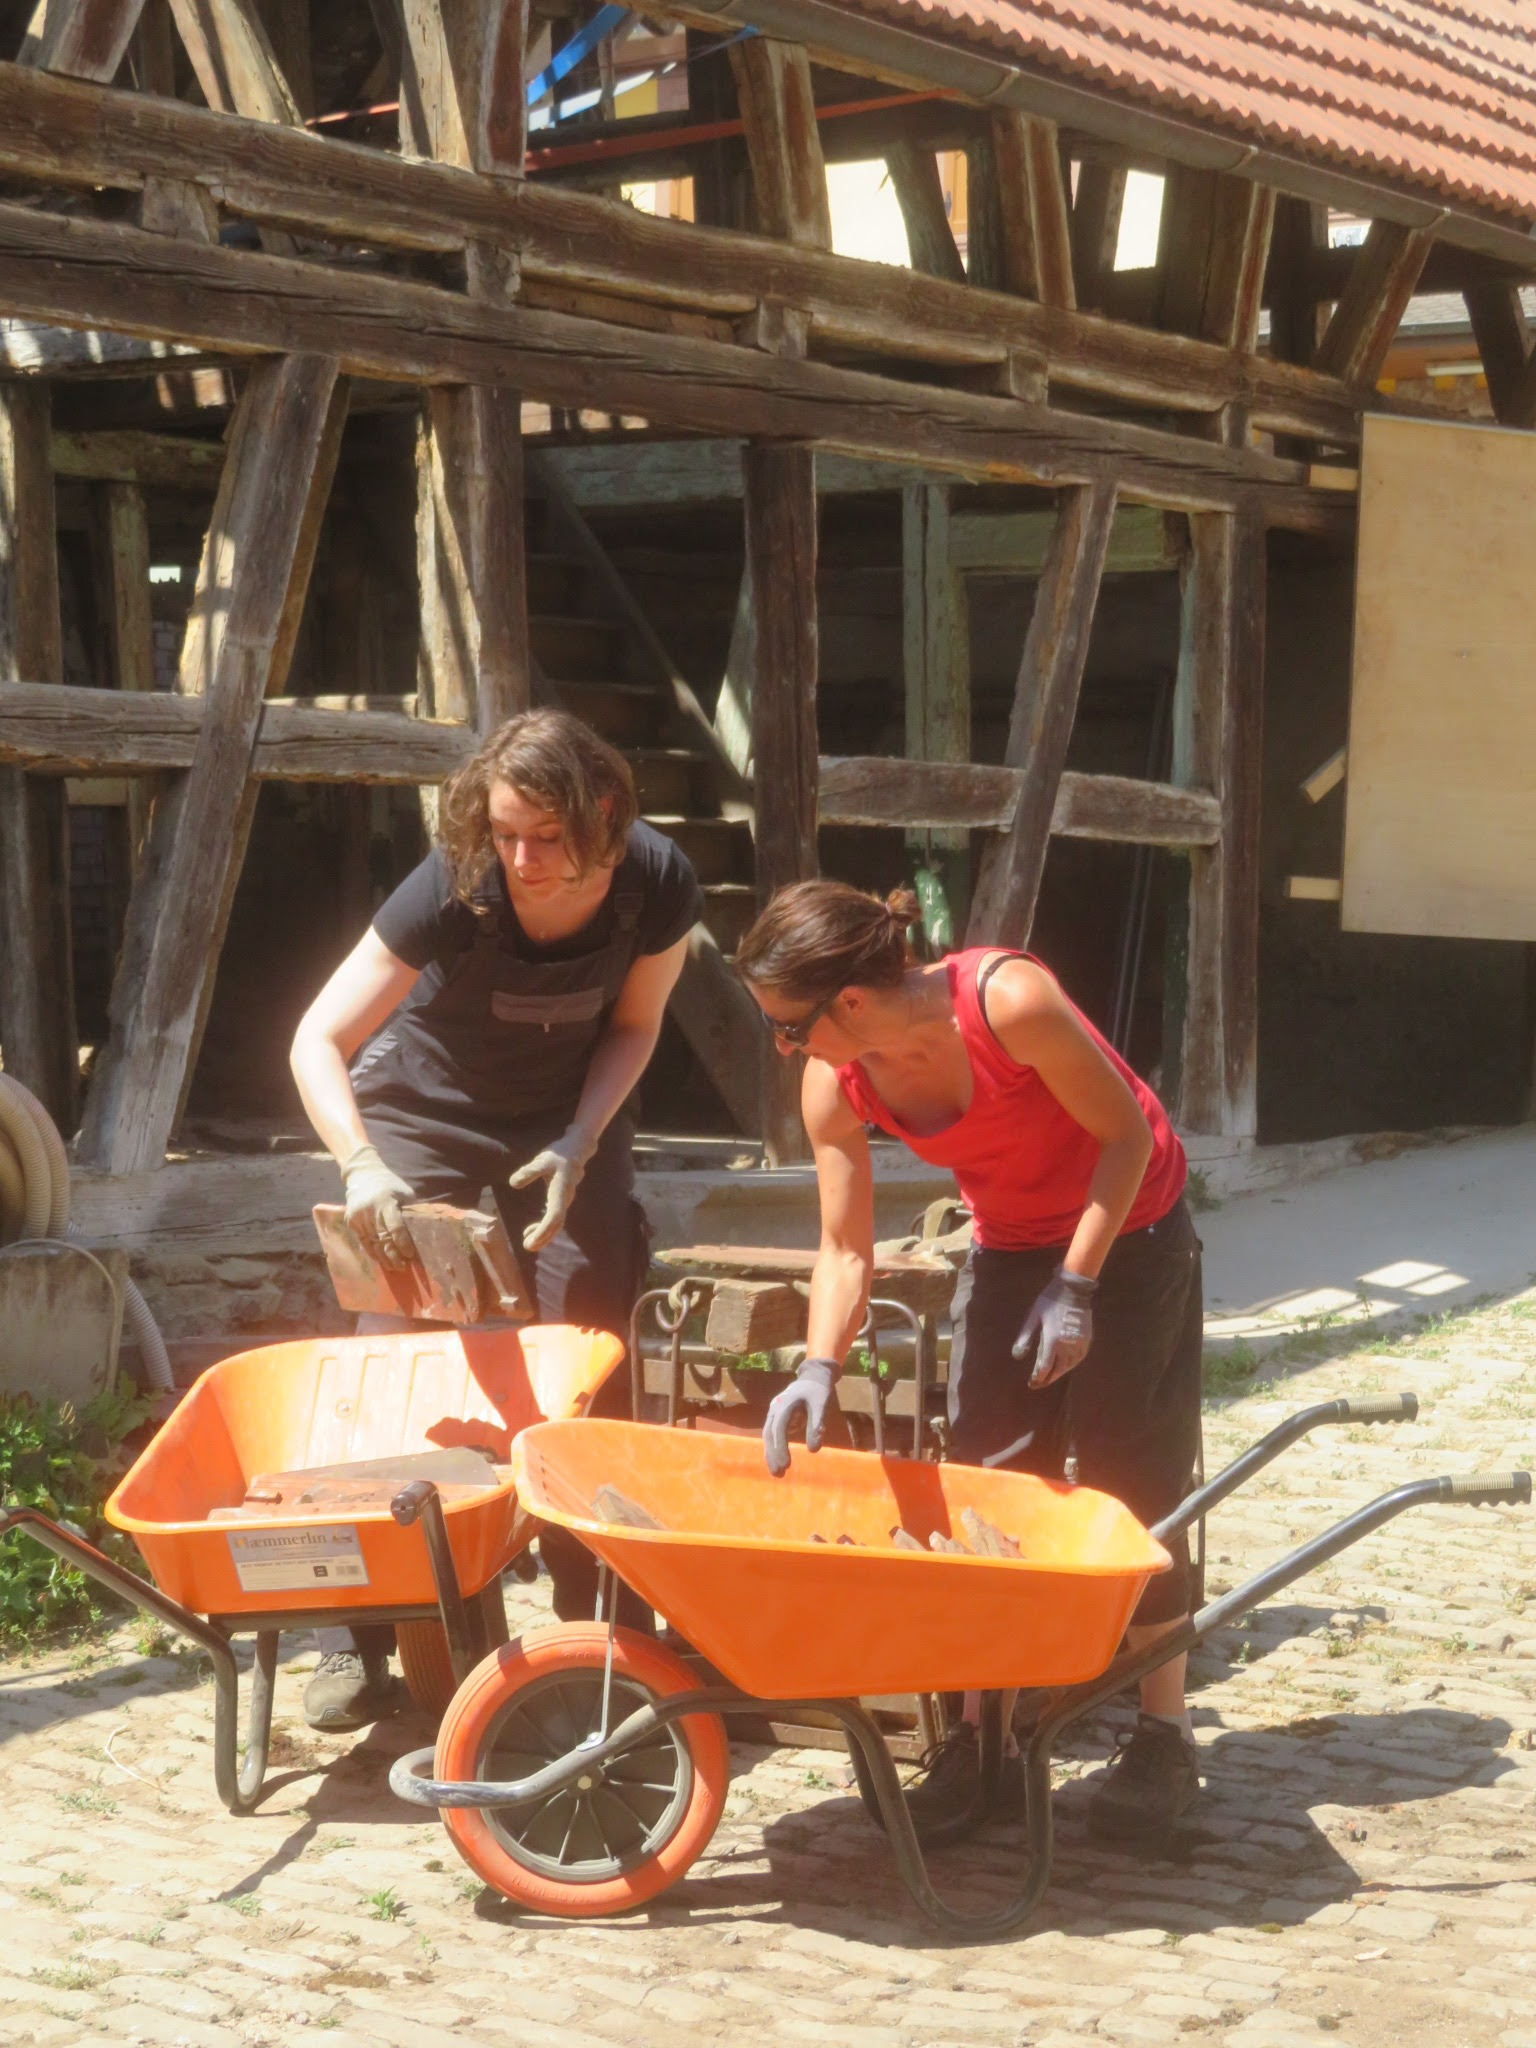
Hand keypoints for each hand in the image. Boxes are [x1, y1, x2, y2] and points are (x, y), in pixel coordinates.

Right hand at [341, 1143, 416, 1267]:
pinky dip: (373, 1252)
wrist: (362, 1175)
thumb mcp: (404, 1192)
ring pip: (372, 1243)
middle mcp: (370, 1212)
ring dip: (384, 1257)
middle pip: (383, 1238)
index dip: (403, 1243)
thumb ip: (411, 1210)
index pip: (395, 1227)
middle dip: (394, 1255)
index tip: (410, 1255)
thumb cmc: (389, 1185)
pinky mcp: (351, 1223)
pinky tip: (381, 1260)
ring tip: (394, 1268)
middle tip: (403, 1267)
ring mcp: (358, 1218)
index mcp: (385, 1202)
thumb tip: (427, 1229)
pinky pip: (363, 1242)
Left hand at [507, 1126, 597, 1251]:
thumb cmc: (559, 1154)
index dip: (543, 1230)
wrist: (577, 1148)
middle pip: (556, 1224)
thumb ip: (528, 1171)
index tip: (532, 1240)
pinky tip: (531, 1229)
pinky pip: (555, 1218)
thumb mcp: (542, 1160)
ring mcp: (565, 1200)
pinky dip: (544, 1227)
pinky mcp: (561, 1199)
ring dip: (543, 1234)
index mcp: (561, 1191)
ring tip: (527, 1242)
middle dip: (543, 1237)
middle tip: (527, 1246)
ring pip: (556, 1223)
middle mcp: (565, 1199)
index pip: (554, 1216)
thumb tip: (513, 1183)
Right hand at [762, 1357, 838, 1476]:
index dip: (780, 1447)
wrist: (813, 1375)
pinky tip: (778, 1459)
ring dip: (771, 1453)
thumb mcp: (821, 1405)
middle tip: (778, 1474)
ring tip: (777, 1471)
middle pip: (769, 1433)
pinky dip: (773, 1446)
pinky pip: (772, 1432)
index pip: (779, 1428)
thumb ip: (816, 1425)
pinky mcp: (777, 1415)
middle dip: (772, 1454)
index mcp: (785, 1404)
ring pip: (768, 1434)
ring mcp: (774, 1411)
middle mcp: (775, 1408)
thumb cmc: (818, 1390)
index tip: (786, 1465)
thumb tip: (813, 1450)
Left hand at [1012, 1267, 1096, 1387]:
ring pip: (1069, 1366)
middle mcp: (1067, 1346)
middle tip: (1039, 1383)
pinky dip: (1071, 1365)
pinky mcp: (1087, 1340)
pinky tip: (1066, 1366)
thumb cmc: (1049, 1301)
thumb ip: (1025, 1337)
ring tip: (1050, 1376)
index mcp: (1052, 1340)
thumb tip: (1017, 1356)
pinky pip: (1079, 1358)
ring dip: (1059, 1373)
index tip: (1032, 1383)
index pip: (1045, 1366)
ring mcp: (1079, 1343)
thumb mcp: (1033, 1317)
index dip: (1039, 1377)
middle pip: (1058, 1369)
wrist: (1073, 1290)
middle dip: (1048, 1378)